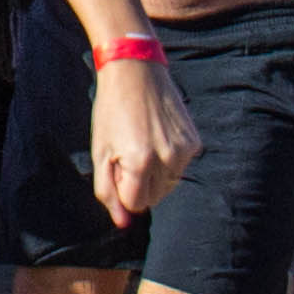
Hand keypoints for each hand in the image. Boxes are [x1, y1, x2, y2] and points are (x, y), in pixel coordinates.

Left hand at [87, 55, 201, 223]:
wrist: (135, 71)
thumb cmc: (111, 110)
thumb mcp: (100, 152)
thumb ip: (108, 191)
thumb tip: (123, 223)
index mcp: (140, 162)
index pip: (135, 204)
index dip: (122, 188)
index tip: (117, 164)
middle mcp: (167, 159)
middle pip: (153, 198)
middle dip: (138, 184)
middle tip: (128, 152)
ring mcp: (184, 150)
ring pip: (168, 185)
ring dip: (155, 174)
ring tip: (142, 143)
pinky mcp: (194, 142)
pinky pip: (179, 167)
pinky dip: (168, 160)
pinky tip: (157, 135)